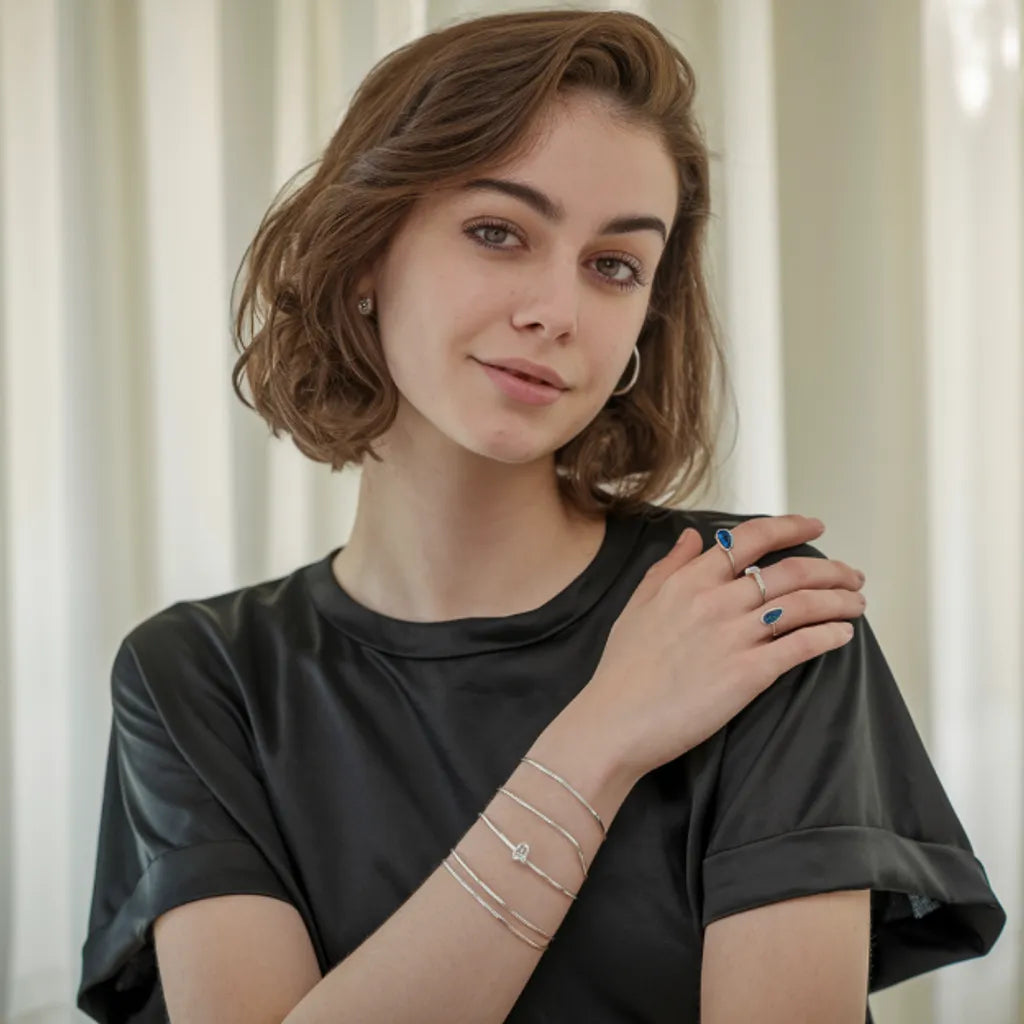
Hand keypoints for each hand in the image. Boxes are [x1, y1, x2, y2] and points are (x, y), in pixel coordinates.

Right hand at [578, 514, 866, 780]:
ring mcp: (733, 636)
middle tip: (851, 574)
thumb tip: (694, 537)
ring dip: (839, 600)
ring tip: (857, 603)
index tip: (815, 527)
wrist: (615, 721)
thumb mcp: (638, 605)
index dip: (791, 527)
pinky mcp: (748, 673)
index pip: (750, 539)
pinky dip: (829, 636)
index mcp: (689, 580)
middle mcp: (715, 600)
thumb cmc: (623, 669)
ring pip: (804, 604)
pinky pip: (801, 646)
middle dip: (831, 568)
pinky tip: (843, 635)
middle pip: (790, 570)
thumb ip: (668, 567)